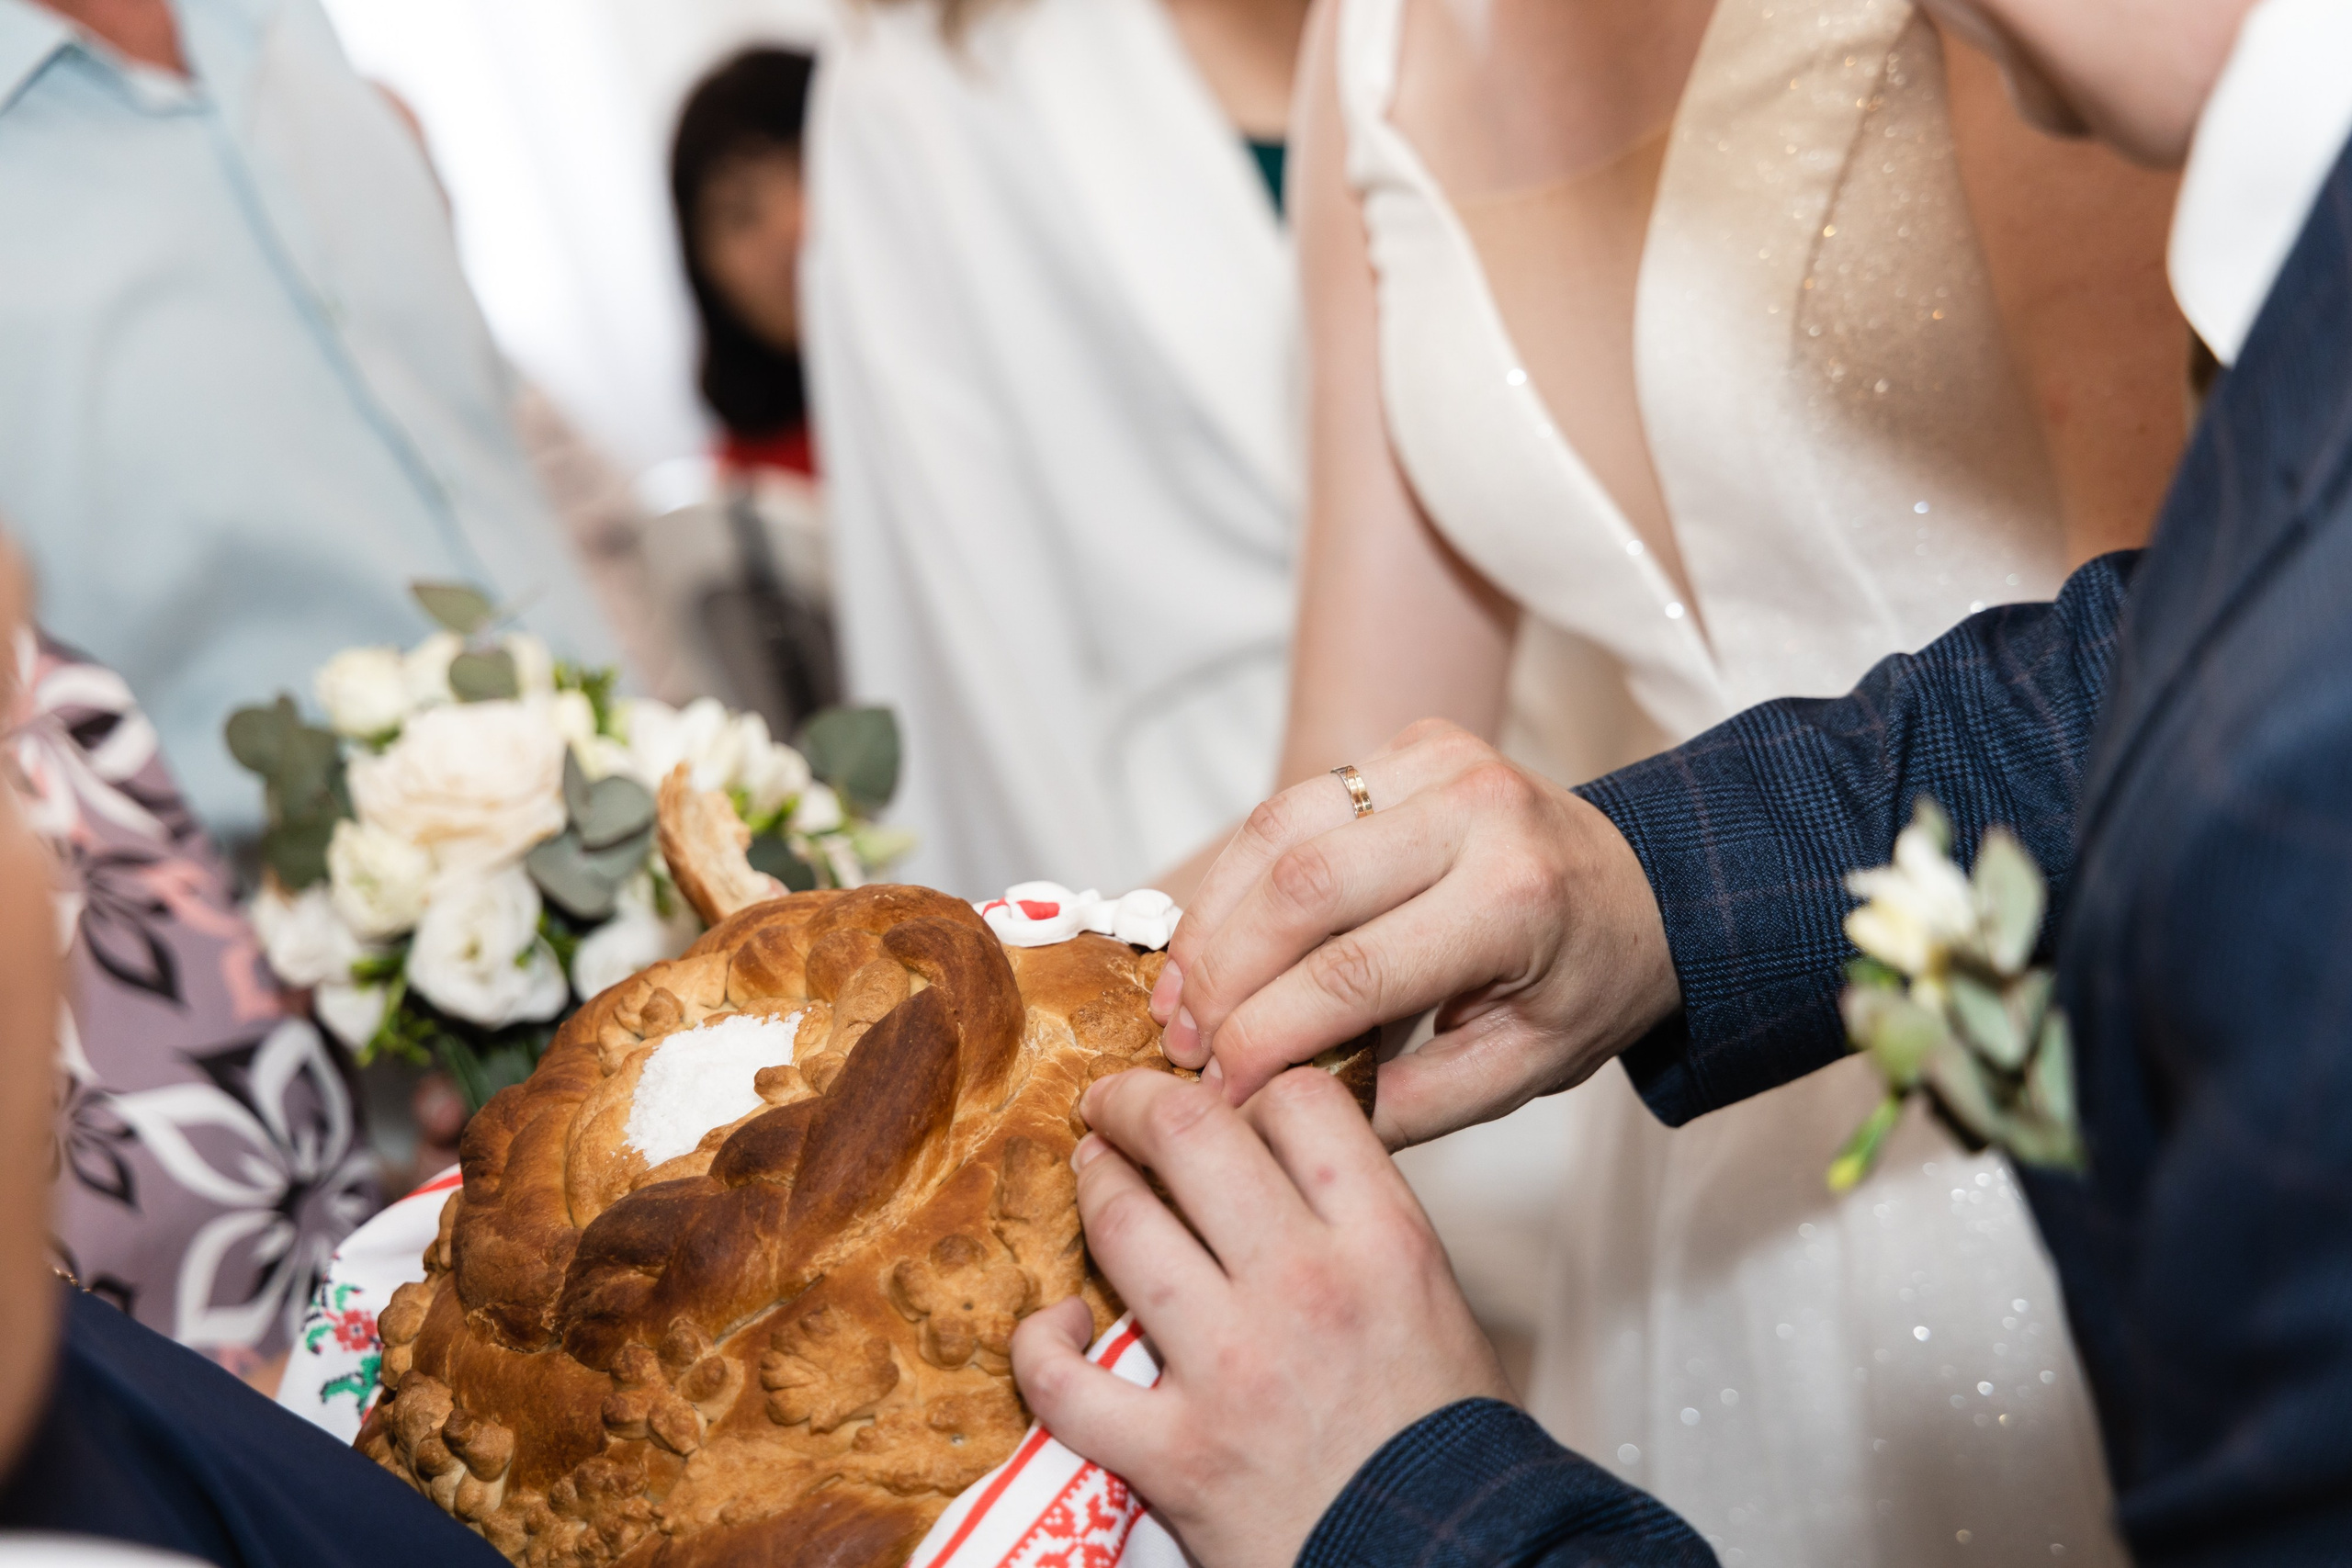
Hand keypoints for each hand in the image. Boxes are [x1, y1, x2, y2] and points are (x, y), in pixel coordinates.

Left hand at [1011, 1068, 1511, 1567]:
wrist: (1442, 1562)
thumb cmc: (1442, 1445)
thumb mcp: (1433, 1299)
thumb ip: (1362, 1224)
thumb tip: (1289, 1166)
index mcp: (1382, 1243)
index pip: (1298, 1100)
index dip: (1253, 1088)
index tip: (1229, 1104)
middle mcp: (1303, 1287)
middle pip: (1189, 1133)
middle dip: (1135, 1101)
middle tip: (1118, 1104)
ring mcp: (1229, 1367)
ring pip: (1120, 1227)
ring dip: (1093, 1189)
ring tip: (1092, 1176)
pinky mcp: (1173, 1453)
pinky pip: (1062, 1378)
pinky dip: (1039, 1345)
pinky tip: (1054, 1328)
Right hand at [1153, 720, 1678, 1148]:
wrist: (1647, 888)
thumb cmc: (1584, 983)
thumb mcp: (1522, 1070)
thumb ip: (1409, 1103)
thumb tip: (1279, 1119)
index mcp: (1519, 897)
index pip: (1358, 970)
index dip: (1269, 1035)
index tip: (1220, 1091)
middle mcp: (1479, 808)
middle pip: (1302, 887)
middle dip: (1224, 976)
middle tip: (1188, 1048)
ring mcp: (1441, 759)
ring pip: (1278, 830)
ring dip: (1213, 921)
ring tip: (1182, 1000)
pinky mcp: (1410, 742)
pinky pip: (1291, 805)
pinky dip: (1238, 876)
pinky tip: (1214, 941)